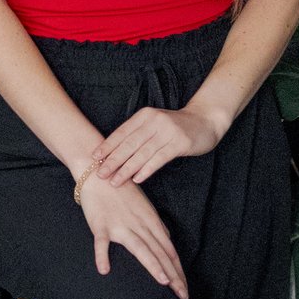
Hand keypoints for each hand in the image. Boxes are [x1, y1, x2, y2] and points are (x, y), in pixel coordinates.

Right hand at [75, 168, 187, 296]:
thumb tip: (167, 238)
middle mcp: (139, 225)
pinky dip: (101, 255)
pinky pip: (101, 243)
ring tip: (163, 281)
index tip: (184, 288)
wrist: (99, 174)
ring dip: (152, 265)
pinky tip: (104, 269)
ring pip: (140, 248)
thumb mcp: (144, 206)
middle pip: (159, 253)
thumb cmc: (122, 190)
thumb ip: (155, 224)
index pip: (169, 250)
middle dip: (172, 275)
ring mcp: (120, 226)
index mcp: (151, 222)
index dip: (177, 270)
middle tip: (182, 295)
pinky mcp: (100, 225)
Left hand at [88, 103, 223, 186]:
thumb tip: (113, 154)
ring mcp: (167, 131)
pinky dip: (146, 169)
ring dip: (126, 169)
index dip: (107, 146)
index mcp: (144, 116)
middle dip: (113, 160)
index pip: (122, 132)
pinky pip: (159, 158)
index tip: (94, 158)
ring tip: (115, 181)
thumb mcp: (154, 124)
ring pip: (142, 153)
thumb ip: (137, 135)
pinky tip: (137, 179)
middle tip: (100, 174)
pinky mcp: (180, 142)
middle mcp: (154, 121)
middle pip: (129, 144)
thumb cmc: (175, 126)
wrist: (205, 121)